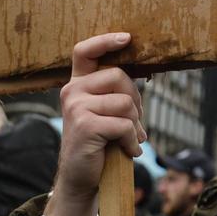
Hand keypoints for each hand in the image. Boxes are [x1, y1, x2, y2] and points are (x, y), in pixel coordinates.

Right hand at [48, 32, 146, 215]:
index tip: (127, 38)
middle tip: (134, 122)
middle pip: (119, 76)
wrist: (81, 177)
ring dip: (136, 125)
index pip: (85, 51)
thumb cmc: (99, 141)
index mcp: (78, 84)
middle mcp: (72, 91)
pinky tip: (129, 150)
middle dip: (136, 100)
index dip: (105, 40)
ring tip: (130, 138)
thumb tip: (144, 72)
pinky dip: (133, 141)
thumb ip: (114, 91)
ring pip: (125, 103)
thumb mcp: (104, 111)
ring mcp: (76, 107)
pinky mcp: (85, 126)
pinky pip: (124, 125)